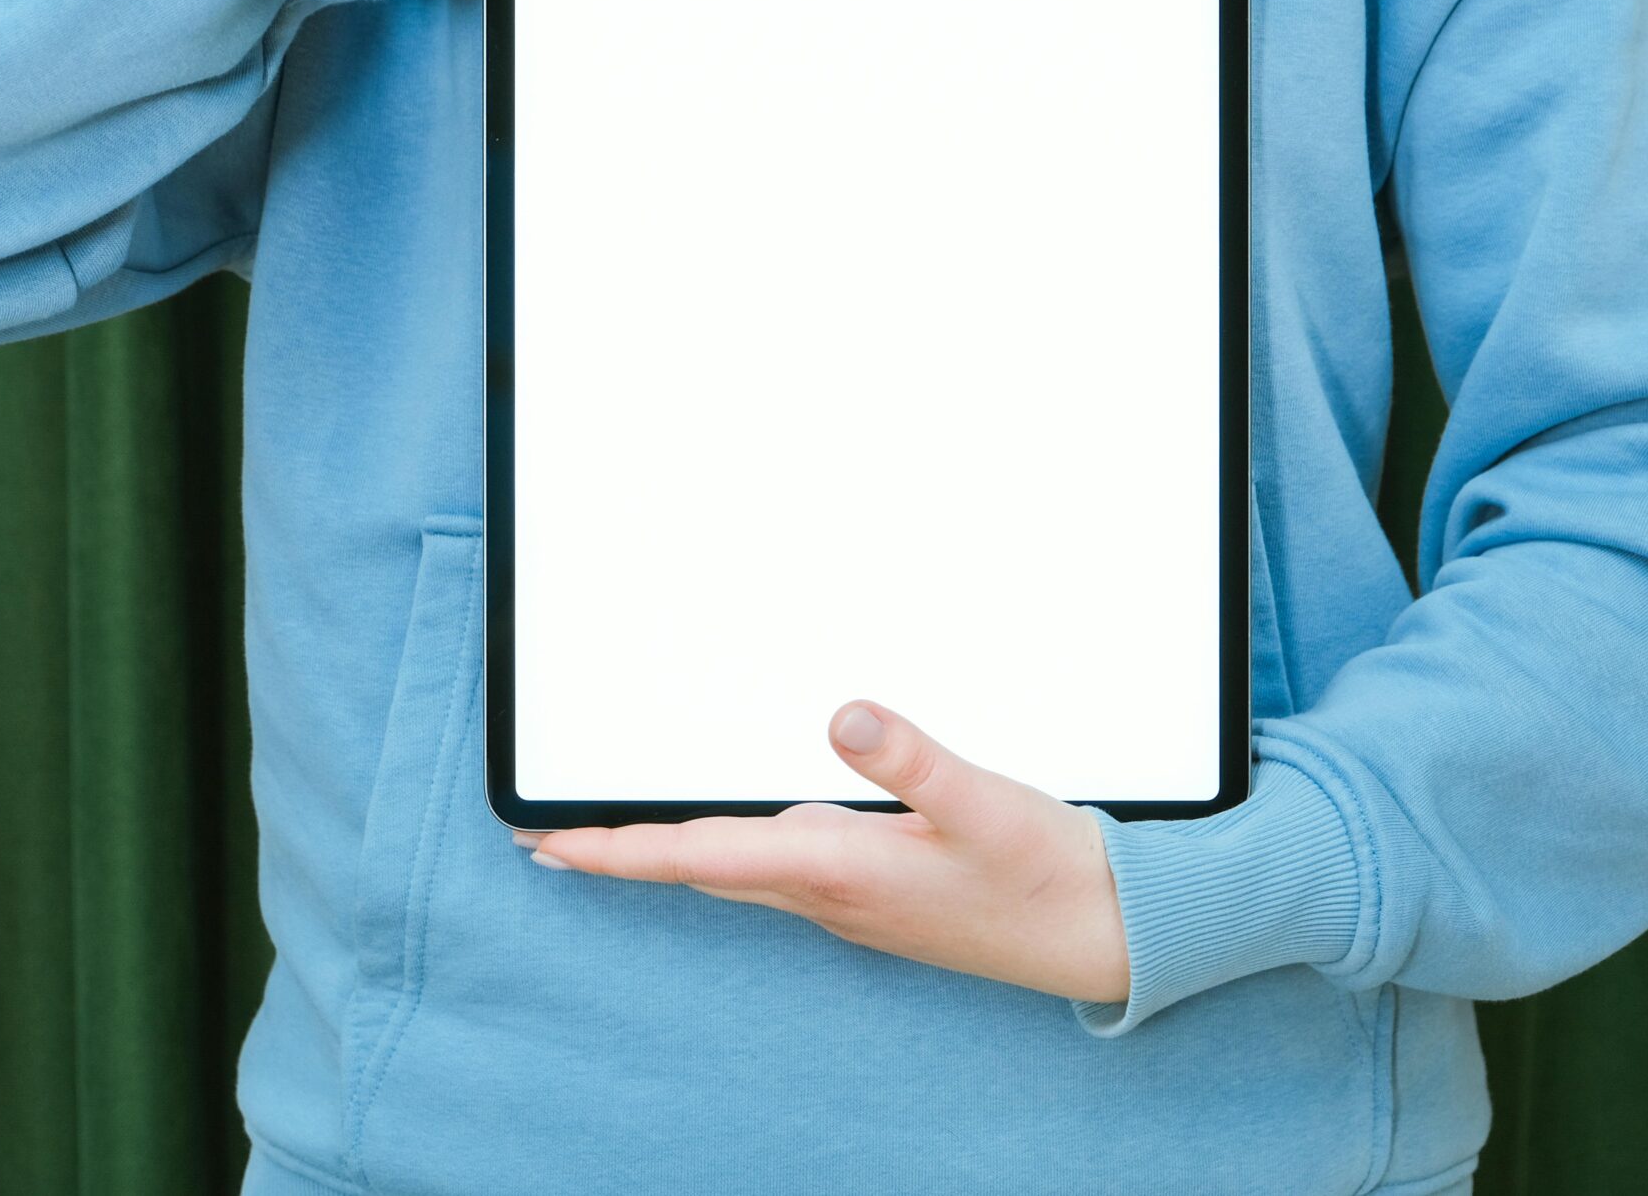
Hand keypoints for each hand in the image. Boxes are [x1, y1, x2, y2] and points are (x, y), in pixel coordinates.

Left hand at [516, 700, 1131, 1004]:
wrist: (1103, 935)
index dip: (613, 846)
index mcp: (836, 869)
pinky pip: (778, 866)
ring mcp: (850, 900)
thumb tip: (842, 714)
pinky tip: (736, 825)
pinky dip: (730, 845)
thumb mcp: (983, 803)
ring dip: (671, 850)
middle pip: (697, 867)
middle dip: (621, 851)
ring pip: (735, 868)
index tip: (544, 842)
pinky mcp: (876, 892)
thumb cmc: (1046, 875)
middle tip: (549, 836)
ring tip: (615, 826)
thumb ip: (911, 758)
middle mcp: (828, 892)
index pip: (694, 854)